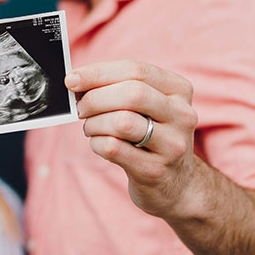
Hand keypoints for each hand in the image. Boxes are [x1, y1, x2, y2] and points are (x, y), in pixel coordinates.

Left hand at [66, 60, 199, 218]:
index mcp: (179, 90)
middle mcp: (182, 115)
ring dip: (94, 123)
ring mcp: (172, 145)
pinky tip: (99, 144)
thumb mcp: (147, 107)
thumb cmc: (151, 135)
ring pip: (122, 122)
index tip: (72, 79)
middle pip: (132, 94)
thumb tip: (76, 80)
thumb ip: (118, 88)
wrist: (176, 184)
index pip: (136, 70)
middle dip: (95, 98)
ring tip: (91, 128)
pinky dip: (96, 143)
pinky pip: (114, 148)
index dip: (98, 73)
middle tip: (80, 108)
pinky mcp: (155, 170)